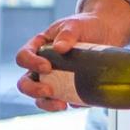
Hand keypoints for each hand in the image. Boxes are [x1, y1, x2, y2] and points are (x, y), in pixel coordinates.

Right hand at [14, 0, 129, 111]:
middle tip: (49, 90)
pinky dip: (71, 104)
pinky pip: (66, 101)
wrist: (106, 33)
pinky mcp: (70, 90)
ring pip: (41, 98)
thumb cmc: (85, 26)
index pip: (23, 57)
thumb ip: (67, 34)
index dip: (31, 64)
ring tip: (62, 105)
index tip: (47, 66)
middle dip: (34, 90)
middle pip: (26, 83)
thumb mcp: (75, 25)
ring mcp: (55, 81)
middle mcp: (41, 67)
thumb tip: (59, 48)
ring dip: (48, 104)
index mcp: (38, 48)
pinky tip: (80, 102)